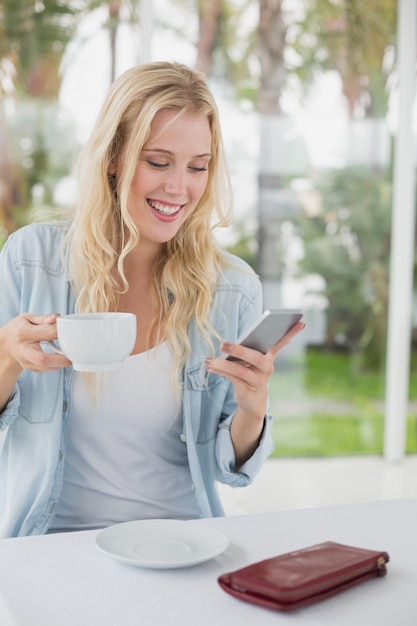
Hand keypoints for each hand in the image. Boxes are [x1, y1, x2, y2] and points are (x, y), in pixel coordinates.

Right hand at [0, 313, 70, 373]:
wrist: (7, 343)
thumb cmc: (19, 328)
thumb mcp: (28, 318)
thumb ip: (44, 319)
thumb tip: (58, 318)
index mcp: (24, 333)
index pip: (47, 333)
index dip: (61, 331)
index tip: (69, 330)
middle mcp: (24, 349)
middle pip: (43, 359)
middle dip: (61, 359)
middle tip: (73, 354)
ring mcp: (26, 361)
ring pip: (45, 367)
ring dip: (60, 362)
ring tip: (68, 355)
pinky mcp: (29, 368)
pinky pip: (45, 369)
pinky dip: (55, 364)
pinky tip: (58, 357)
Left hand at [205, 320, 304, 466]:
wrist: (252, 400)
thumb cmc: (250, 373)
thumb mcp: (251, 360)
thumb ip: (246, 349)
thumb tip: (227, 344)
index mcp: (269, 356)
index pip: (281, 343)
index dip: (291, 333)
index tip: (300, 322)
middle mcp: (267, 368)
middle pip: (256, 358)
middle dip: (239, 350)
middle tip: (222, 344)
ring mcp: (258, 380)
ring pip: (240, 371)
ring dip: (223, 364)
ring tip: (209, 360)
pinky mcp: (247, 390)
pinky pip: (233, 379)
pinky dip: (220, 371)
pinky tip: (210, 367)